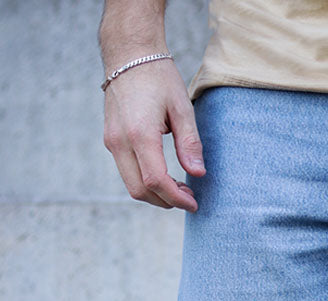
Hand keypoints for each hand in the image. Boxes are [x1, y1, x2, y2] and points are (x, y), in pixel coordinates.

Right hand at [102, 57, 204, 210]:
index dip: (176, 198)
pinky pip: (127, 171)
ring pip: (131, 184)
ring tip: (178, 188)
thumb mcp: (182, 107)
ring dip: (155, 194)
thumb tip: (198, 173)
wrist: (128, 53)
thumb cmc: (158, 76)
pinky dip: (145, 181)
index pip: (156, 181)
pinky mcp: (111, 139)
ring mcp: (112, 141)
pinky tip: (164, 175)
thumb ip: (190, 143)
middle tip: (188, 197)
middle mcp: (120, 141)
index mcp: (140, 133)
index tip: (193, 202)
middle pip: (139, 190)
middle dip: (165, 201)